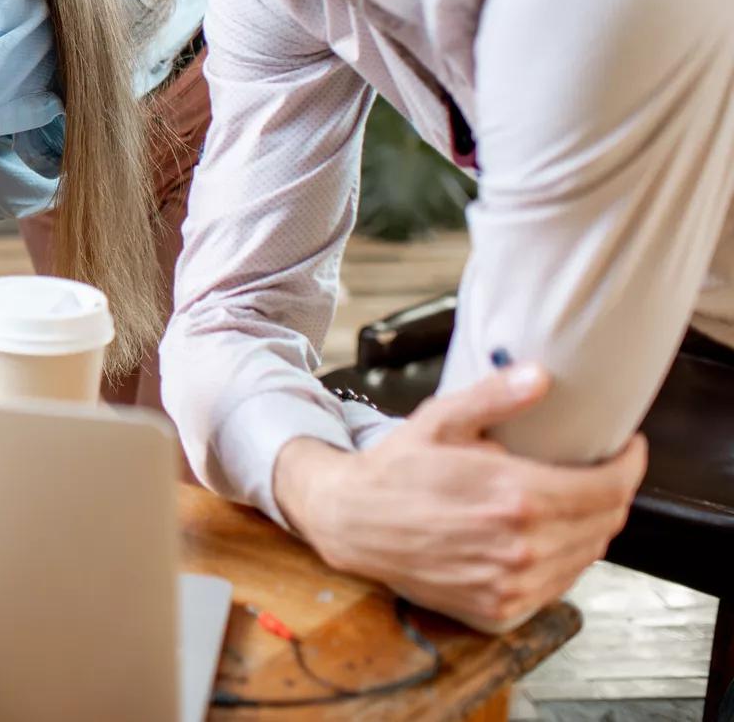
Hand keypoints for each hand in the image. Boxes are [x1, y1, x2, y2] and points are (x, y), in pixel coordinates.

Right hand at [274, 364, 645, 630]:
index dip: (630, 466)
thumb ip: (495, 397)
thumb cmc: (393, 470)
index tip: (627, 450)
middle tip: (599, 471)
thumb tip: (540, 376)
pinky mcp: (499, 607)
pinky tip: (544, 536)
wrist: (351, 522)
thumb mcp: (440, 420)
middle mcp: (520, 547)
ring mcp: (511, 583)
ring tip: (572, 501)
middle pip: (605, 523)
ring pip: (586, 555)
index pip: (609, 489)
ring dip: (590, 527)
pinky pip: (558, 585)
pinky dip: (563, 559)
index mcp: (514, 497)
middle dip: (612, 493)